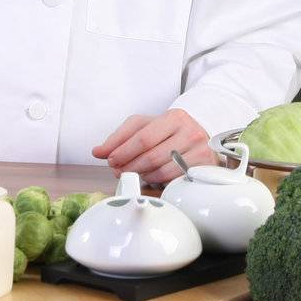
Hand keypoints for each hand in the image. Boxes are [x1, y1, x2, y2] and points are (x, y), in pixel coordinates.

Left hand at [91, 108, 215, 185]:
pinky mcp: (202, 169)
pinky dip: (156, 182)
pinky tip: (148, 178)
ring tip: (132, 173)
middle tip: (117, 171)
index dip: (124, 151)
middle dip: (129, 166)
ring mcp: (199, 151)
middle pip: (151, 156)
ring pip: (161, 171)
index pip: (143, 137)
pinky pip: (172, 181)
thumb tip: (98, 151)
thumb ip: (120, 137)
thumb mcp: (145, 126)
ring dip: (141, 176)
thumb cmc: (169, 132)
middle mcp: (189, 132)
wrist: (202, 138)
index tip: (111, 160)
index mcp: (173, 117)